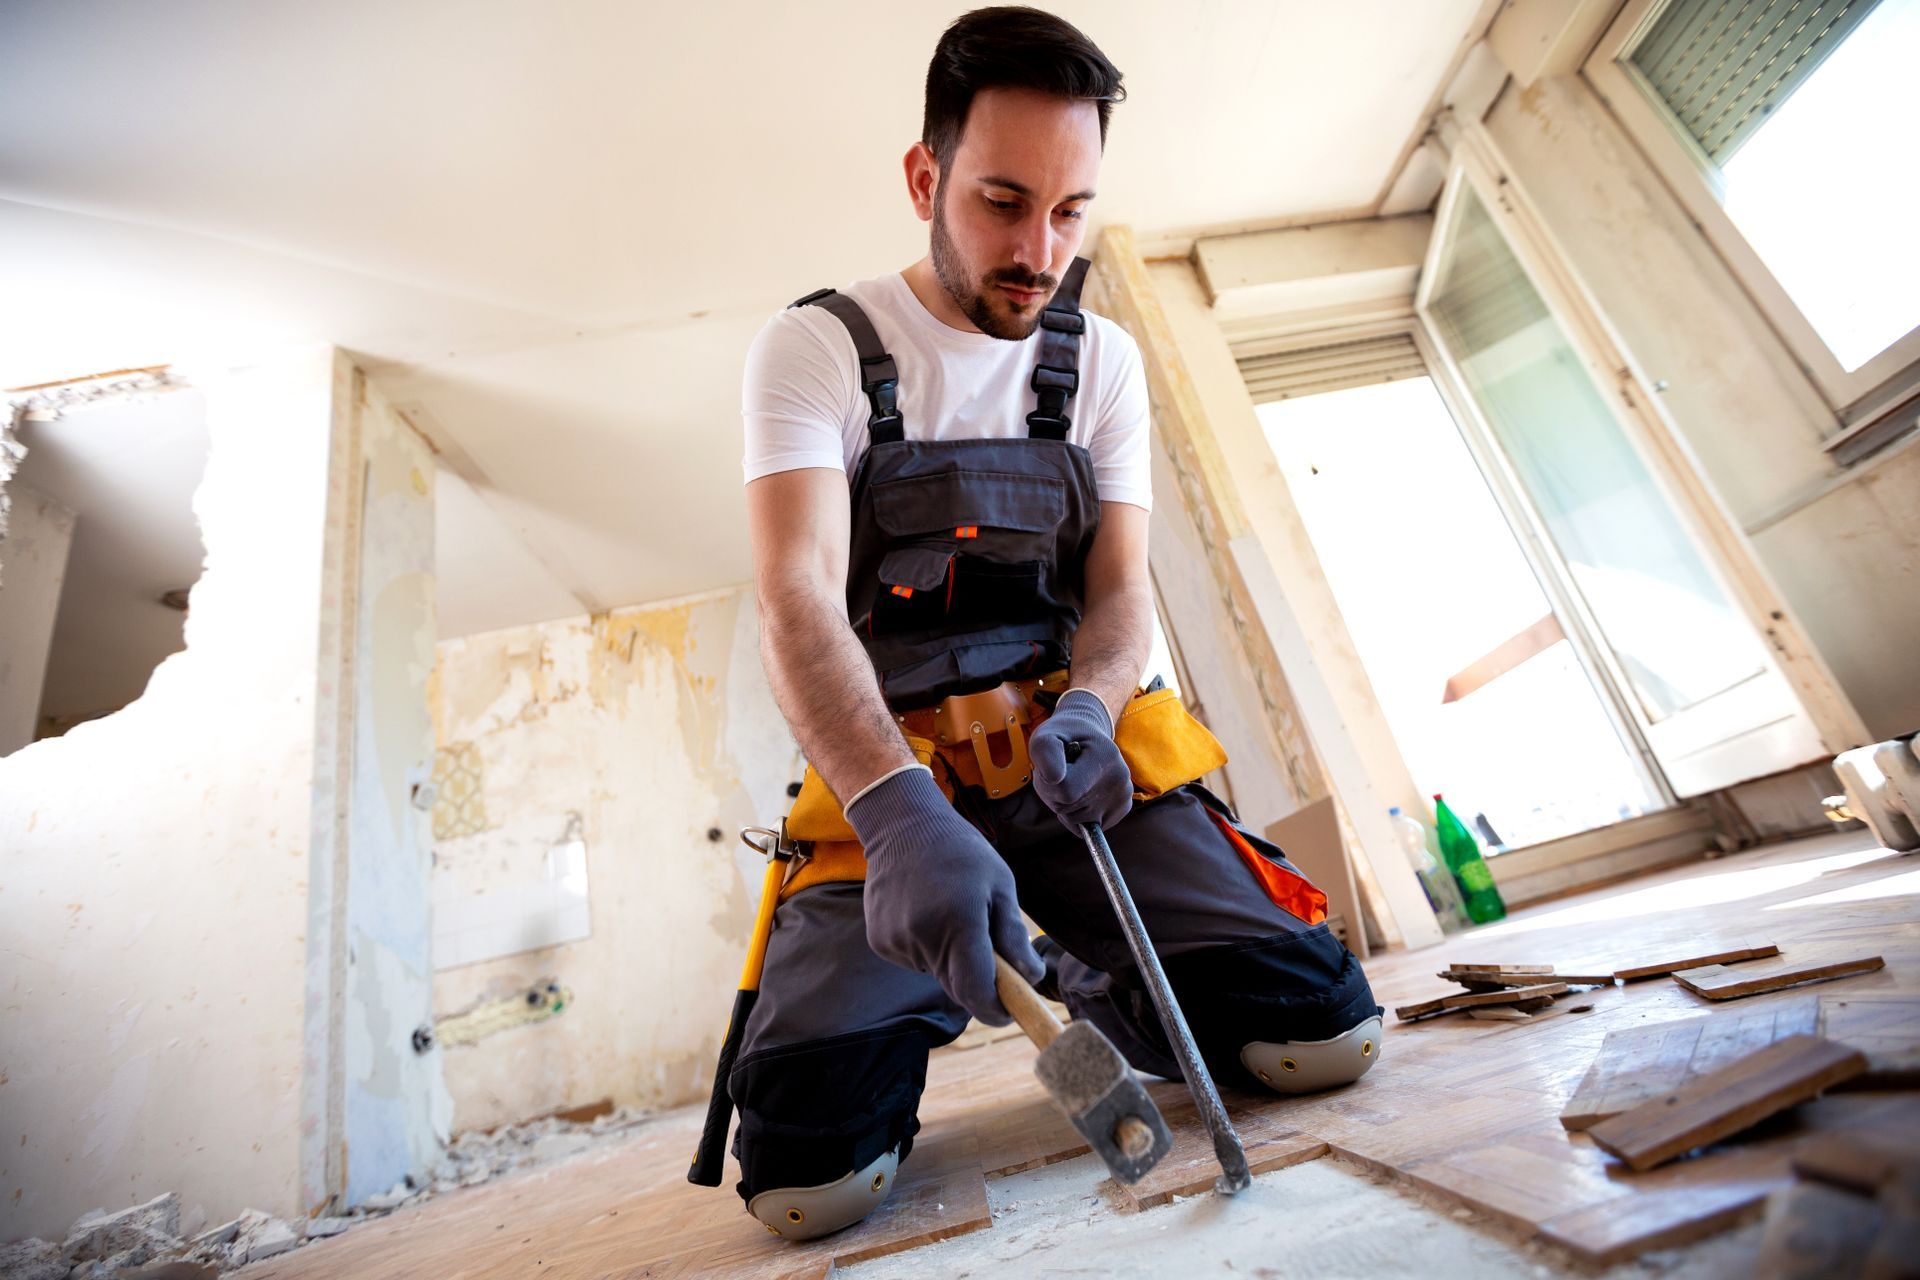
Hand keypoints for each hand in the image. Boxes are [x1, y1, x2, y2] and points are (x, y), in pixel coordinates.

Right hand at [845, 766, 1044, 1025]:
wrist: (902, 825)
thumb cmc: (960, 850)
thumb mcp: (1000, 883)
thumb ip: (1013, 933)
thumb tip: (1031, 976)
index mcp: (959, 921)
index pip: (976, 990)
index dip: (996, 1009)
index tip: (1010, 1011)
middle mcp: (924, 936)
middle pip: (957, 987)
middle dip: (978, 981)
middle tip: (989, 950)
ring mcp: (897, 940)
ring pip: (936, 973)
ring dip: (951, 959)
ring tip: (950, 913)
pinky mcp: (880, 941)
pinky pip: (915, 960)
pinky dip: (928, 948)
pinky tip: (926, 912)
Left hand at [1028, 689, 1132, 830]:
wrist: (1089, 737)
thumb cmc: (1062, 738)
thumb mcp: (1045, 736)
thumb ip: (1044, 752)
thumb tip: (1055, 779)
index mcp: (1106, 755)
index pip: (1066, 791)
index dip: (1046, 784)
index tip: (1049, 768)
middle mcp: (1121, 777)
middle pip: (1068, 807)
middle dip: (1054, 794)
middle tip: (1060, 773)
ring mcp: (1124, 795)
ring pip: (1075, 820)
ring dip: (1064, 804)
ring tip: (1072, 780)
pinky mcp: (1122, 809)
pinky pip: (1087, 828)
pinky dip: (1076, 816)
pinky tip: (1080, 794)